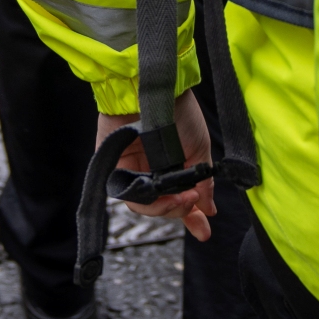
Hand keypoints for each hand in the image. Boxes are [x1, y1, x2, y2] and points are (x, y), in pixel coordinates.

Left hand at [97, 97, 216, 241]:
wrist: (158, 87)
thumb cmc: (179, 111)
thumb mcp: (199, 149)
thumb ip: (202, 182)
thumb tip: (208, 209)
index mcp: (169, 166)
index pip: (177, 199)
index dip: (190, 217)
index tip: (204, 231)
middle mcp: (149, 170)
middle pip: (159, 205)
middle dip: (178, 211)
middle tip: (193, 206)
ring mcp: (129, 168)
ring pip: (142, 203)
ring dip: (163, 207)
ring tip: (182, 199)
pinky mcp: (110, 165)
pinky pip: (123, 192)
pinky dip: (143, 199)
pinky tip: (161, 195)